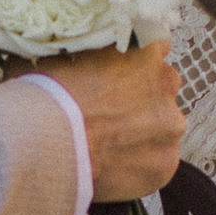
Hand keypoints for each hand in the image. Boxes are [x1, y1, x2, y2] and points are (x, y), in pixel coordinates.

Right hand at [57, 40, 184, 204]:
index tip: (120, 77)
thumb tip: (80, 51)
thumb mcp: (63, 54)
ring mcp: (170, 125)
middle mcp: (167, 83)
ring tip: (108, 146)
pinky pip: (157, 162)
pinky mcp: (166, 163)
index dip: (135, 64)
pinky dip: (139, 165)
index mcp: (146, 50)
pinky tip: (113, 167)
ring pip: (162, 128)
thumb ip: (89, 49)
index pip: (156, 48)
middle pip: (161, 90)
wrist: (45, 143)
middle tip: (109, 115)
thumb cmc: (47, 95)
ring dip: (143, 134)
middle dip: (141, 101)